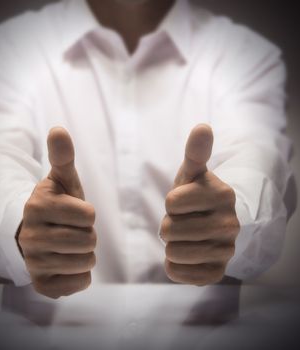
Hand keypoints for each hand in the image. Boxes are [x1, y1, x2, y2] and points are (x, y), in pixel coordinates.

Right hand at [18, 127, 96, 298]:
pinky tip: (67, 262)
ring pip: (86, 262)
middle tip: (73, 230)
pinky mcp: (42, 284)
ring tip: (70, 245)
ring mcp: (34, 263)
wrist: (38, 233)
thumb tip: (58, 129)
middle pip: (88, 240)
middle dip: (88, 234)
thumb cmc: (58, 204)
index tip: (74, 213)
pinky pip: (79, 283)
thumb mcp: (62, 180)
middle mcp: (31, 236)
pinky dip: (81, 273)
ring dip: (85, 253)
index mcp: (38, 206)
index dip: (88, 214)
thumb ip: (63, 156)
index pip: (89, 215)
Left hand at [160, 124, 239, 285]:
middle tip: (182, 221)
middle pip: (169, 229)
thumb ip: (195, 152)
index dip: (171, 202)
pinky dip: (174, 265)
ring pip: (173, 252)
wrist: (209, 223)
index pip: (171, 201)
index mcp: (223, 194)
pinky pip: (180, 273)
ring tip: (184, 237)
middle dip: (168, 224)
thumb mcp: (192, 173)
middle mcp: (230, 223)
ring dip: (170, 244)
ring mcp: (227, 250)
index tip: (183, 202)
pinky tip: (184, 254)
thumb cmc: (194, 196)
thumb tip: (202, 126)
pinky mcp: (217, 272)